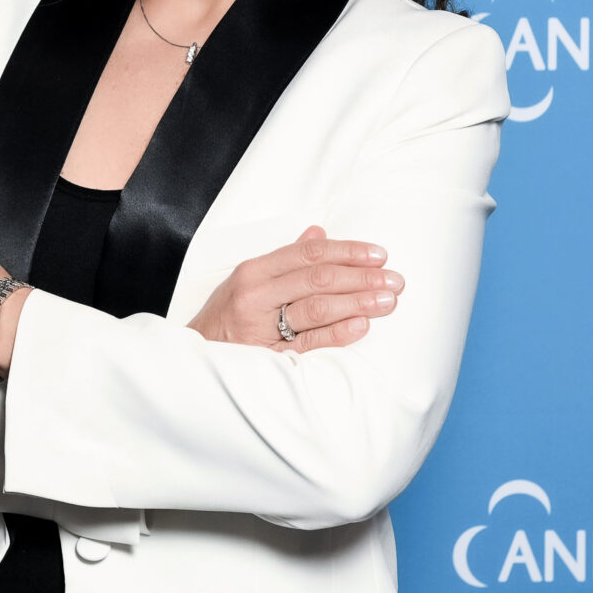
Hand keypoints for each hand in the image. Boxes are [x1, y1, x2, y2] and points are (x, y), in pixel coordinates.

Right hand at [187, 225, 404, 351]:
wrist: (197, 359)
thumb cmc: (228, 316)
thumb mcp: (250, 280)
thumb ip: (286, 258)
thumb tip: (319, 233)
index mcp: (255, 270)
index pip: (309, 254)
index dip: (347, 251)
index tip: (379, 255)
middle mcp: (256, 294)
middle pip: (318, 278)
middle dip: (362, 277)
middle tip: (395, 280)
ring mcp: (261, 326)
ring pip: (316, 308)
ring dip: (357, 302)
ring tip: (388, 301)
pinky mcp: (268, 356)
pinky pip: (309, 343)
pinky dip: (337, 332)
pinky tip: (362, 325)